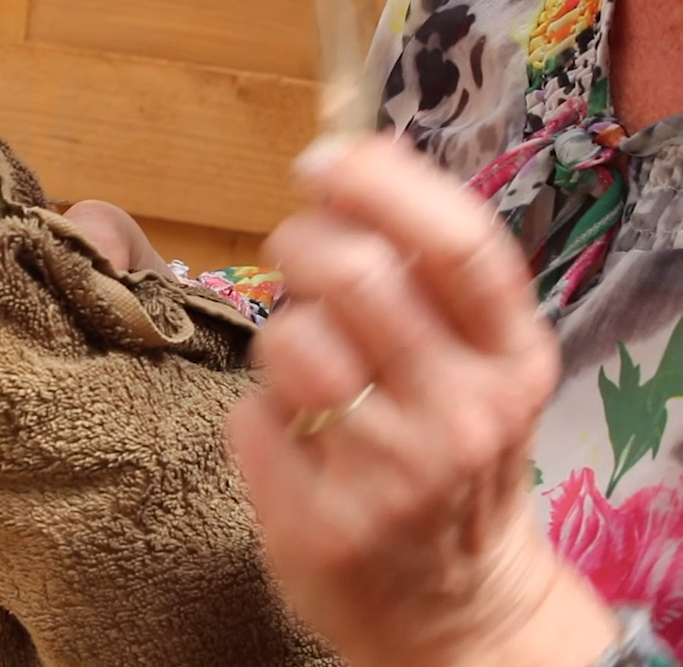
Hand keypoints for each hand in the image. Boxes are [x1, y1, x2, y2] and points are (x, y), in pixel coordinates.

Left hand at [226, 135, 617, 666]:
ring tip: (304, 369)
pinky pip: (250, 417)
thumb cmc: (450, 459)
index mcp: (511, 359)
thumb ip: (429, 275)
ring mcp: (392, 476)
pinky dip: (256, 414)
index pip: (457, 244)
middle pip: (357, 277)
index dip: (380, 184)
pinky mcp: (322, 524)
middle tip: (295, 253)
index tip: (325, 160)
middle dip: (303, 243)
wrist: (452, 609)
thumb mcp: (474, 367)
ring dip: (278, 336)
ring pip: (291, 342)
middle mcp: (463, 414)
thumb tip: (365, 153)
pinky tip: (292, 442)